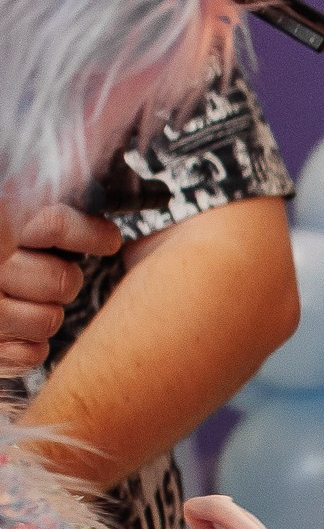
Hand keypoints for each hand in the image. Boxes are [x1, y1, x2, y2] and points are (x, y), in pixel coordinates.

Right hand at [0, 204, 118, 374]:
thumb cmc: (1, 246)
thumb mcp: (15, 216)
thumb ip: (50, 209)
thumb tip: (103, 174)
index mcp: (1, 223)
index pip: (55, 223)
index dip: (91, 234)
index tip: (109, 240)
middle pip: (63, 281)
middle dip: (64, 280)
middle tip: (45, 274)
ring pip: (49, 319)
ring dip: (45, 314)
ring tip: (22, 301)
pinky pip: (32, 354)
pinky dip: (30, 346)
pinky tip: (12, 329)